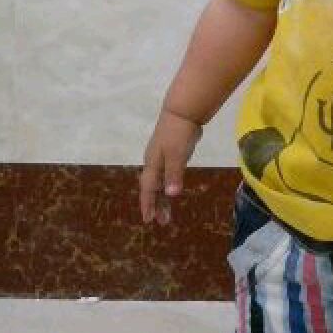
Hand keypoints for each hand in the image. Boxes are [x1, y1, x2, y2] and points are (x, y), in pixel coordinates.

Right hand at [139, 108, 202, 224]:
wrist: (183, 112)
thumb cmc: (178, 133)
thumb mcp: (177, 155)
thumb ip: (174, 174)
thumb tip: (171, 195)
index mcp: (153, 164)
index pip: (149, 189)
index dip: (148, 204)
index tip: (149, 220)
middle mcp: (154, 162)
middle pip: (153, 188)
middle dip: (155, 204)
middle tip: (162, 221)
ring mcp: (162, 156)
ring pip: (159, 181)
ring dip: (162, 196)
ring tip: (167, 211)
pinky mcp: (171, 152)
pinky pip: (166, 174)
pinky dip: (168, 185)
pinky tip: (172, 189)